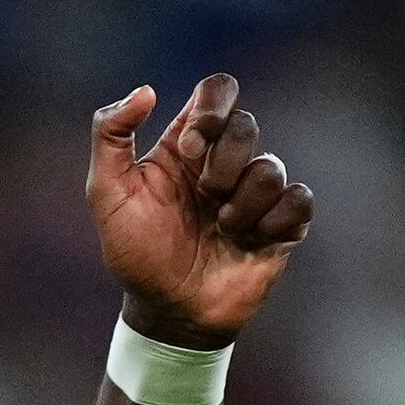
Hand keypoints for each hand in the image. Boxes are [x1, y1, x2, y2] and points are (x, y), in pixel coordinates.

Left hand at [88, 74, 314, 347]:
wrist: (168, 313)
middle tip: (203, 198)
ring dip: (242, 204)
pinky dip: (273, 221)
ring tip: (222, 229)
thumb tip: (146, 91)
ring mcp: (255, 192)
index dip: (211, 110)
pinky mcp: (281, 224)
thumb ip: (110, 137)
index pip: (217, 91)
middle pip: (246, 124)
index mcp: (187, 147)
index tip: (189, 148)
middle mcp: (225, 162)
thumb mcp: (106, 195)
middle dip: (223, 164)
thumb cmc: (136, 255)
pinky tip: (250, 241)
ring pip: (271, 168)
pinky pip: (298, 199)